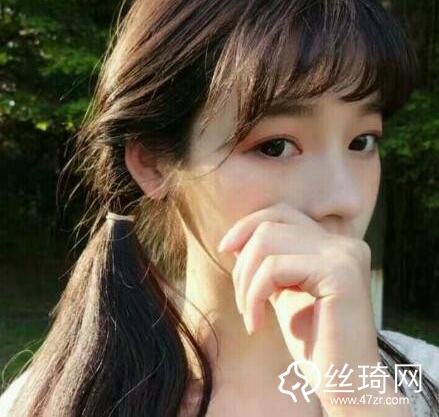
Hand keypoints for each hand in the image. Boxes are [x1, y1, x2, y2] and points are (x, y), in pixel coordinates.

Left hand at [217, 202, 403, 413]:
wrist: (346, 385)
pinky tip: (255, 324)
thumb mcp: (285, 291)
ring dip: (245, 280)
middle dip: (243, 261)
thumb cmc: (312, 342)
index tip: (226, 250)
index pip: (282, 213)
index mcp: (335, 245)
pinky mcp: (339, 272)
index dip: (247, 225)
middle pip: (270, 224)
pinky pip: (274, 268)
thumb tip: (237, 240)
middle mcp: (345, 244)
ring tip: (248, 313)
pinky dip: (254, 295)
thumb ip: (270, 262)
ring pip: (267, 241)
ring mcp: (345, 255)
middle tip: (242, 302)